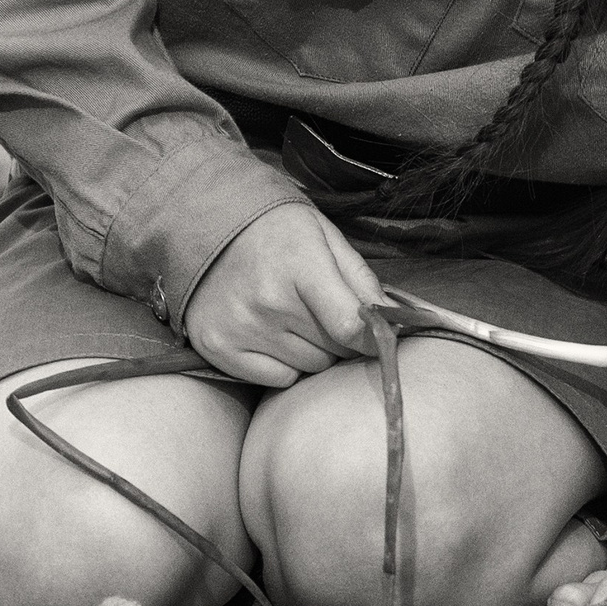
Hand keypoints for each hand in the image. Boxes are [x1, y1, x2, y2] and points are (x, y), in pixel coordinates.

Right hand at [182, 201, 384, 386]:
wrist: (208, 226)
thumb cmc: (279, 232)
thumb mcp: (327, 239)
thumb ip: (363, 281)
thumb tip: (397, 320)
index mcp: (300, 265)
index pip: (349, 324)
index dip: (373, 338)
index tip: (380, 336)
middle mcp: (267, 301)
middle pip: (334, 348)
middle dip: (341, 336)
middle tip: (323, 310)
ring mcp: (239, 327)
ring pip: (309, 367)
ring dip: (313, 350)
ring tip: (295, 318)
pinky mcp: (217, 348)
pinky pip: (278, 379)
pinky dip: (284, 364)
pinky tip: (272, 334)